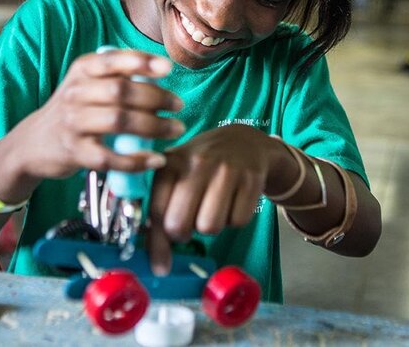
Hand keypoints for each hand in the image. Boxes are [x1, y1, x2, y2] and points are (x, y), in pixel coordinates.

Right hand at [7, 49, 184, 180]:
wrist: (33, 143)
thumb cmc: (73, 110)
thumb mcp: (85, 83)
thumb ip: (115, 75)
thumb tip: (161, 70)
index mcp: (81, 71)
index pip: (112, 60)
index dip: (141, 62)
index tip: (168, 68)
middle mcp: (75, 94)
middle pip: (121, 92)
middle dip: (156, 97)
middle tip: (178, 105)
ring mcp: (73, 124)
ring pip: (118, 122)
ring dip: (153, 126)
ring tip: (176, 129)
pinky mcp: (75, 153)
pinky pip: (110, 158)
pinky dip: (136, 160)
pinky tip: (156, 159)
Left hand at [147, 125, 276, 274]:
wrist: (243, 142)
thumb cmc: (201, 167)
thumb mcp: (175, 178)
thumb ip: (161, 213)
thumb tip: (157, 265)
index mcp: (170, 163)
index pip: (157, 213)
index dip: (157, 244)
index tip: (160, 265)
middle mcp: (196, 163)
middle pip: (179, 225)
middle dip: (183, 234)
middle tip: (190, 223)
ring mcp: (225, 169)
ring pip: (209, 227)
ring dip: (210, 226)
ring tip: (211, 207)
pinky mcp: (251, 179)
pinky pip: (237, 222)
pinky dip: (234, 220)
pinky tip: (231, 201)